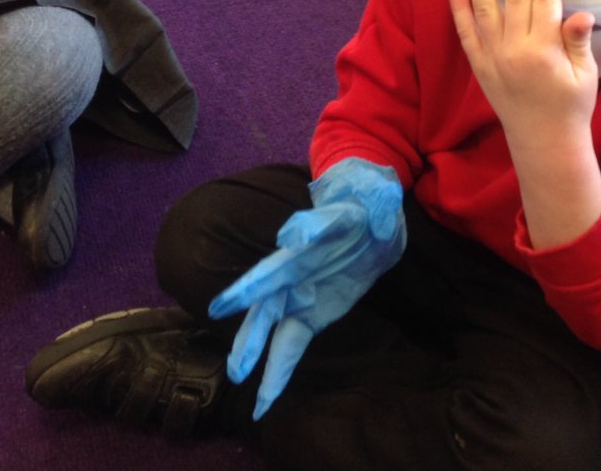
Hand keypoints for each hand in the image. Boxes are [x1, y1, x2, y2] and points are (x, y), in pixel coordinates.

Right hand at [207, 159, 405, 418]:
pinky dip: (279, 370)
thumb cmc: (368, 203)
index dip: (250, 287)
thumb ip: (343, 217)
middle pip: (266, 306)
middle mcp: (293, 273)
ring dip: (257, 356)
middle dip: (251, 335)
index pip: (274, 269)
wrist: (376, 217)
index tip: (223, 307)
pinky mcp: (312, 313)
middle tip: (235, 365)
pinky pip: (291, 344)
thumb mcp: (370, 202)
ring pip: (271, 330)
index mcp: (305, 247)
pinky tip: (265, 398)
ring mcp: (300, 295)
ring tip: (239, 381)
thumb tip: (294, 234)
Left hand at [447, 0, 598, 139]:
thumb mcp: (585, 75)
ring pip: (484, 8)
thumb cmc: (571, 106)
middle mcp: (514, 50)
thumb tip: (580, 14)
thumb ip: (578, 42)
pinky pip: (465, 33)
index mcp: (544, 50)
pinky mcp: (480, 66)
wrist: (543, 142)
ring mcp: (493, 58)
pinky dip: (457, 9)